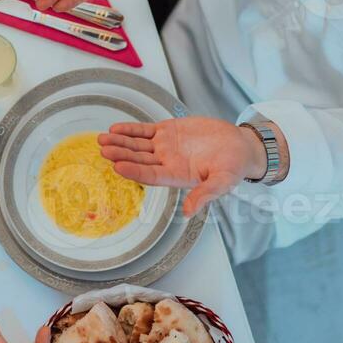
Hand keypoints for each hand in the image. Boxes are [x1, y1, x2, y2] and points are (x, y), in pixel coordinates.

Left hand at [99, 116, 270, 216]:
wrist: (239, 146)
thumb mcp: (223, 182)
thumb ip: (205, 194)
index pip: (150, 176)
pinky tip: (115, 129)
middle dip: (121, 154)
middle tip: (104, 150)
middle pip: (138, 160)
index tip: (118, 167)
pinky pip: (144, 131)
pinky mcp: (167, 131)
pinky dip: (130, 129)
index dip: (134, 171)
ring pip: (137, 145)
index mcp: (177, 176)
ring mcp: (165, 147)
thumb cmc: (233, 166)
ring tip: (102, 138)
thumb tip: (189, 213)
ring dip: (120, 142)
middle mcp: (167, 162)